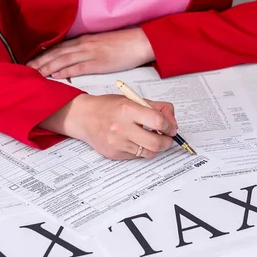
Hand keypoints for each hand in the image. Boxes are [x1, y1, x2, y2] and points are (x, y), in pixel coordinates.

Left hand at [26, 27, 154, 78]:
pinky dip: (64, 71)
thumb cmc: (124, 45)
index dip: (44, 55)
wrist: (140, 42)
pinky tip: (54, 76)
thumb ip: (88, 51)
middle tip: (25, 69)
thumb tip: (78, 60)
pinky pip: (77, 67)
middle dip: (40, 61)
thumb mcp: (102, 46)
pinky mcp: (98, 63)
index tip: (32, 62)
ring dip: (47, 67)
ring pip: (62, 60)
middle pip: (56, 54)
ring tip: (34, 73)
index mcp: (84, 41)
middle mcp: (83, 46)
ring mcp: (90, 53)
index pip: (58, 48)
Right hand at [39, 94, 177, 159]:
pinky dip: (141, 150)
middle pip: (156, 143)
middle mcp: (122, 128)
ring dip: (155, 148)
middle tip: (167, 138)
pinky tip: (135, 141)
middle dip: (167, 142)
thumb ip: (156, 108)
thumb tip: (173, 123)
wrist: (83, 117)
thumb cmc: (109, 107)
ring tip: (151, 139)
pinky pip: (137, 156)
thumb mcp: (133, 99)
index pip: (158, 121)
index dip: (170, 126)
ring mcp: (117, 144)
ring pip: (148, 153)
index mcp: (128, 110)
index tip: (171, 128)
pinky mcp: (114, 154)